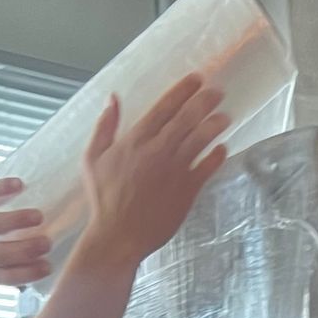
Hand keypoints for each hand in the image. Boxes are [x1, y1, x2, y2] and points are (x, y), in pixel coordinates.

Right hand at [78, 77, 228, 273]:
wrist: (118, 237)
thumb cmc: (103, 199)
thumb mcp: (92, 158)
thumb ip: (105, 126)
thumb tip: (113, 98)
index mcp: (137, 139)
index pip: (164, 107)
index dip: (182, 91)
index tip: (196, 80)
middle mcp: (159, 150)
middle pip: (187, 118)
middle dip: (204, 101)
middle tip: (217, 92)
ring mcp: (175, 170)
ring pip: (200, 139)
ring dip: (214, 125)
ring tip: (225, 117)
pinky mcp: (187, 191)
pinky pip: (207, 168)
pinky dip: (216, 157)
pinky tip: (223, 148)